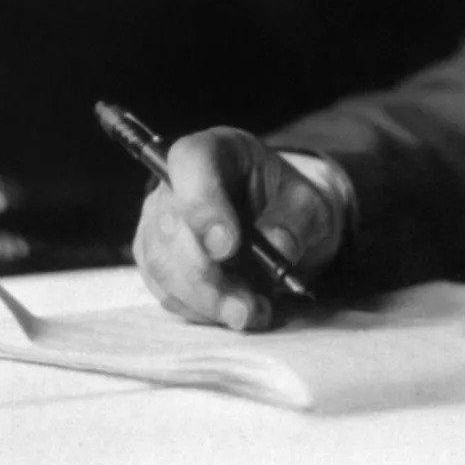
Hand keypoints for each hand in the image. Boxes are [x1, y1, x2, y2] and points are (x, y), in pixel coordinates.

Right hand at [133, 127, 342, 330]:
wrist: (273, 219)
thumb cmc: (287, 201)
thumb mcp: (309, 202)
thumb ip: (297, 219)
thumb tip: (278, 247)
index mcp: (213, 150)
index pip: (192, 164)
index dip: (203, 206)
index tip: (226, 247)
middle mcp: (173, 182)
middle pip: (172, 226)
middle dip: (209, 276)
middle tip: (247, 306)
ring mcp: (156, 220)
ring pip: (165, 266)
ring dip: (207, 300)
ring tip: (250, 315)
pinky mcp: (155, 259)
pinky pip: (166, 291)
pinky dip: (200, 310)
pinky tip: (233, 313)